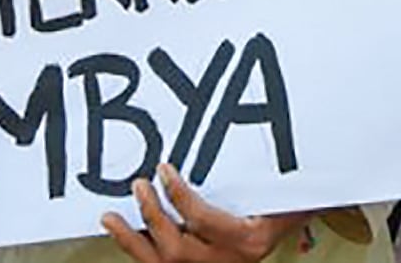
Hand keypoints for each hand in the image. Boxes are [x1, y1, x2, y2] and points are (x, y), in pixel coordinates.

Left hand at [102, 164, 310, 262]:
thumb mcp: (283, 192)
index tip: (164, 171)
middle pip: (176, 249)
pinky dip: (141, 250)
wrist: (291, 228)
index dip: (178, 195)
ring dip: (132, 241)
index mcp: (246, 241)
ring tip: (110, 218)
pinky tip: (127, 234)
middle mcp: (225, 262)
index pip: (202, 221)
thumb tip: (243, 148)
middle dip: (152, 216)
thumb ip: (262, 180)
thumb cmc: (289, 206)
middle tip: (139, 186)